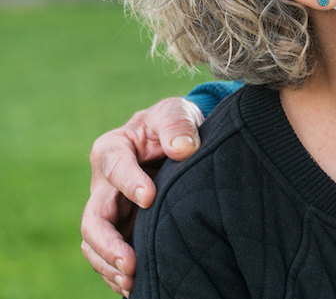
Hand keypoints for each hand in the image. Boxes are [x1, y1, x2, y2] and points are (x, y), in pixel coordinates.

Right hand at [80, 97, 203, 295]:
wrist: (178, 141)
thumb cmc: (174, 124)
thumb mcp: (177, 112)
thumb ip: (177, 125)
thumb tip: (183, 148)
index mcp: (112, 149)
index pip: (114, 168)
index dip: (129, 183)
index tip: (150, 197)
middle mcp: (103, 184)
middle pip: (94, 217)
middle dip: (109, 243)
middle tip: (130, 262)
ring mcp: (110, 209)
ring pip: (95, 242)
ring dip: (109, 264)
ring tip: (132, 280)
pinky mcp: (121, 228)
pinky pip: (108, 255)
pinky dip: (116, 272)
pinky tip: (136, 286)